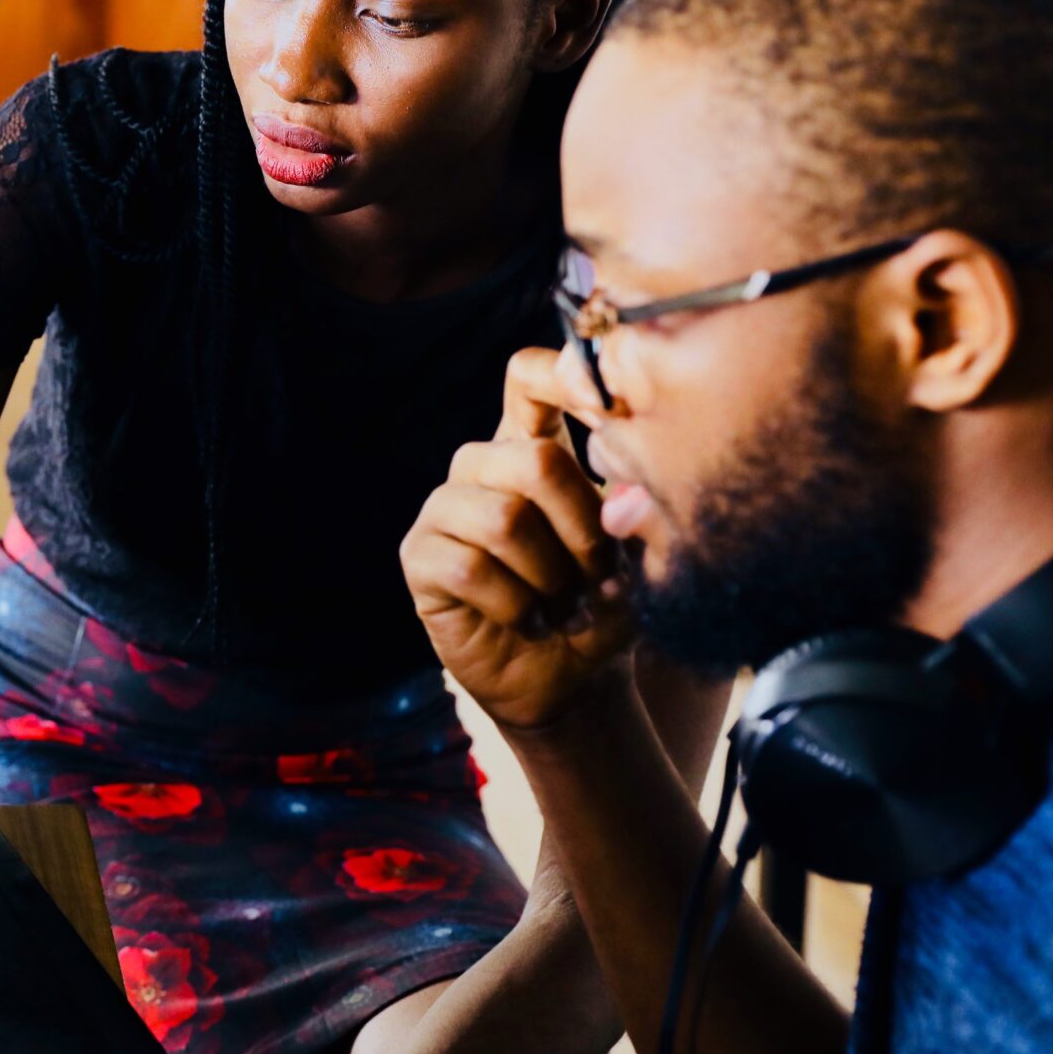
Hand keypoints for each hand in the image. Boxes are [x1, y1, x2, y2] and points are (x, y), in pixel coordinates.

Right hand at [402, 348, 635, 730]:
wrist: (570, 679)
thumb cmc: (602, 604)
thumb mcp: (633, 554)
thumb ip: (630, 511)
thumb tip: (621, 497)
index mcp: (532, 447)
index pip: (528, 378)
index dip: (561, 374)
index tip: (605, 408)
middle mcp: (482, 467)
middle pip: (534, 459)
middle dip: (584, 528)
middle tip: (599, 575)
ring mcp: (444, 509)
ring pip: (504, 519)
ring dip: (552, 576)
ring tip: (565, 604)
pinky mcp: (420, 556)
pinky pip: (469, 567)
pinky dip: (516, 605)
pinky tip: (529, 621)